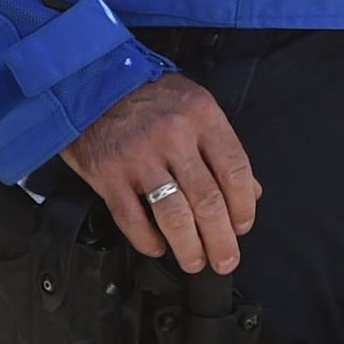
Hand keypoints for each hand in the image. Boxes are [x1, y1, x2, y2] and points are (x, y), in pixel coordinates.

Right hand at [66, 73, 264, 271]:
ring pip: (173, 216)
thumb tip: (251, 190)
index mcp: (201, 115)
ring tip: (195, 261)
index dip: (243, 206)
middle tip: (226, 259)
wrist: (92, 81)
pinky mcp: (108, 174)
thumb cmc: (147, 94)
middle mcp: (173, 136)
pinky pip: (132, 218)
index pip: (234, 170)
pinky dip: (148, 240)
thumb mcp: (193, 104)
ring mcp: (139, 156)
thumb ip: (221, 146)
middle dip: (221, 239)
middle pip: (207, 200)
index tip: (243, 226)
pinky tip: (158, 247)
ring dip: (189, 247)